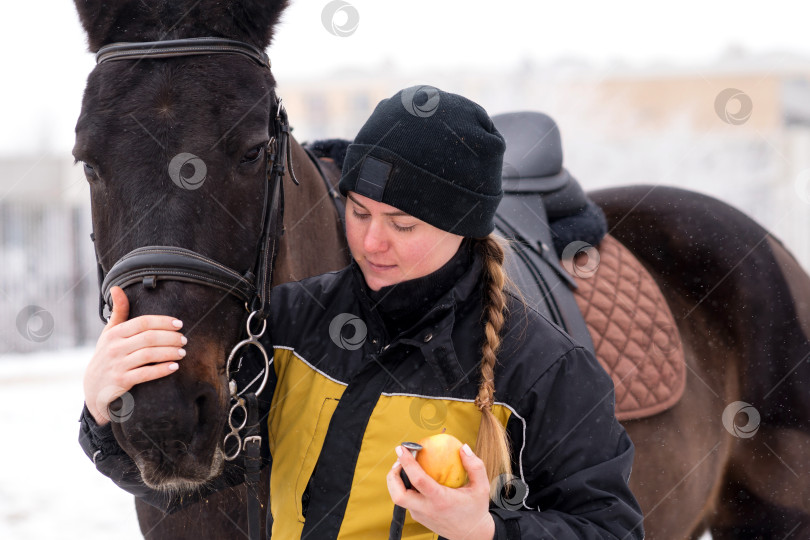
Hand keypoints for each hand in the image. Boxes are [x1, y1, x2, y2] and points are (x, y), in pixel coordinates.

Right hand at [83, 286, 186, 424]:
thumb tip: (117, 288)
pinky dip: (162, 369)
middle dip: (171, 338)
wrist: (93, 388)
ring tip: (182, 352)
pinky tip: (175, 366)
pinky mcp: (121, 381)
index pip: (143, 322)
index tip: (179, 324)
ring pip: (149, 354)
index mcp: (114, 333)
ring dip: (170, 352)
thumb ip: (118, 312)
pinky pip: (146, 373)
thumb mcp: (109, 333)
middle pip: (149, 338)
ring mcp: (118, 364)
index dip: (163, 322)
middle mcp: (115, 347)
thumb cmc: (106, 355)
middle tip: (184, 339)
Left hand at [386, 443, 494, 539]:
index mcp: (440, 500)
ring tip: (403, 466)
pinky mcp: (419, 518)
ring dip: (396, 481)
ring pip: (399, 498)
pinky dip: (405, 487)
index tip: (402, 449)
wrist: (472, 535)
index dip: (407, 463)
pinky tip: (412, 478)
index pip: (418, 480)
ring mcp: (420, 515)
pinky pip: (407, 501)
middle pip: (398, 495)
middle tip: (399, 460)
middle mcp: (427, 509)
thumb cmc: (476, 509)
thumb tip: (463, 447)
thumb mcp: (482, 487)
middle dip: (393, 475)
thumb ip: (475, 466)